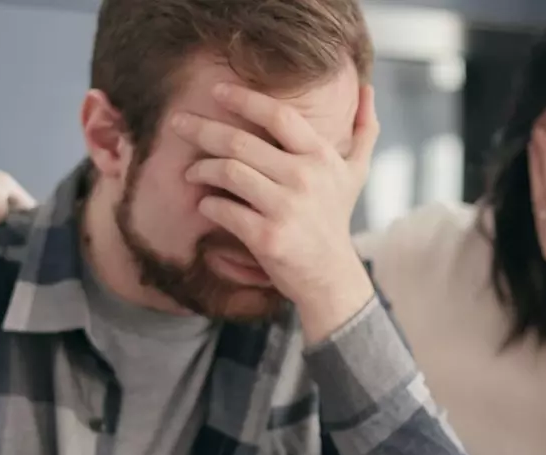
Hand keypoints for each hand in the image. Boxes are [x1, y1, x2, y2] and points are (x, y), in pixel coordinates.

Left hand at [171, 82, 379, 342]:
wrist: (330, 276)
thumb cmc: (335, 219)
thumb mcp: (356, 173)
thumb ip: (363, 129)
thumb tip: (368, 87)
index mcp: (321, 157)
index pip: (278, 116)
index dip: (244, 99)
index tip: (216, 90)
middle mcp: (305, 178)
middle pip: (241, 142)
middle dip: (202, 129)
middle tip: (177, 123)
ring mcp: (286, 208)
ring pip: (228, 172)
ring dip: (201, 168)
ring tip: (191, 170)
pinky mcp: (267, 237)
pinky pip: (224, 209)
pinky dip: (207, 204)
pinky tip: (203, 203)